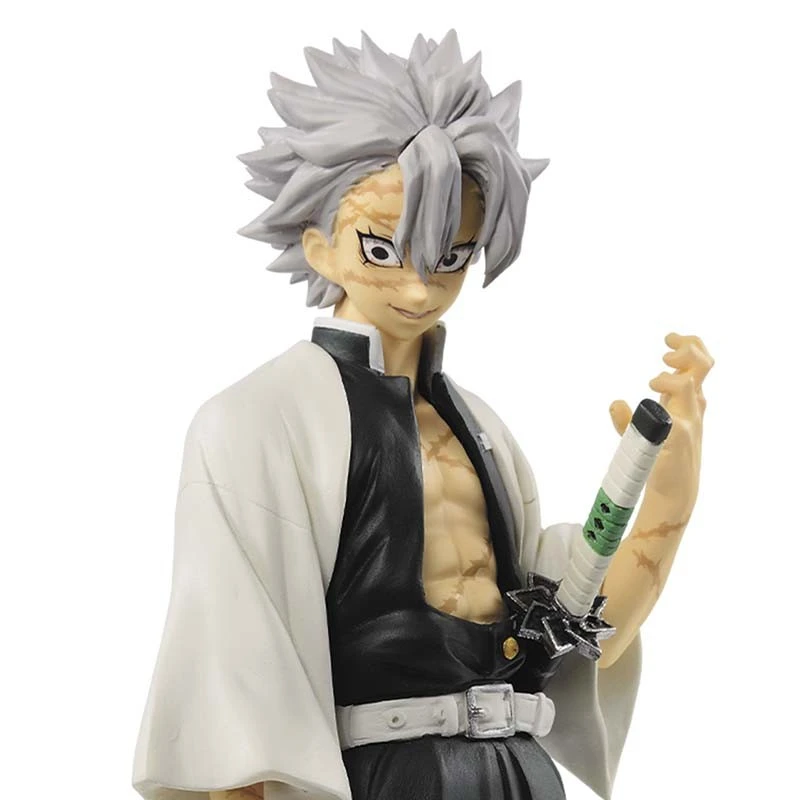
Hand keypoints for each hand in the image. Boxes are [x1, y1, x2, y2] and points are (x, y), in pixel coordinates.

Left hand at [609, 333, 713, 511]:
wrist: (675, 491)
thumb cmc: (664, 459)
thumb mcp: (648, 432)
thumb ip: (634, 416)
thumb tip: (616, 403)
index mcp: (689, 402)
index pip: (700, 363)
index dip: (690, 345)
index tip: (669, 339)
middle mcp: (692, 408)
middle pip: (702, 366)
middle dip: (687, 349)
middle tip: (665, 350)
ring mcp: (688, 423)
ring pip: (689, 386)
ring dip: (670, 376)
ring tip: (653, 380)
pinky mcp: (677, 440)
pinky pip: (673, 418)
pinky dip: (661, 408)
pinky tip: (652, 402)